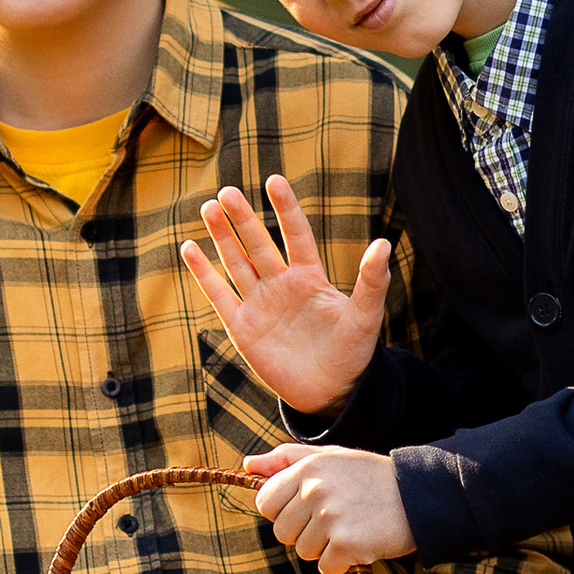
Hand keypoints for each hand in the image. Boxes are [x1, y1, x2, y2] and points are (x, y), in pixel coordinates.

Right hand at [181, 177, 388, 415]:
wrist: (329, 393)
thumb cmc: (352, 353)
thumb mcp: (365, 315)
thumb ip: (372, 280)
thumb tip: (384, 244)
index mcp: (310, 277)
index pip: (294, 234)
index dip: (285, 208)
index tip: (274, 181)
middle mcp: (281, 284)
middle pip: (258, 244)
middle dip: (243, 218)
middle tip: (227, 192)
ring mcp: (259, 304)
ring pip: (236, 263)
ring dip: (222, 237)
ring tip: (209, 208)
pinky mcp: (242, 328)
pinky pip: (219, 295)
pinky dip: (204, 273)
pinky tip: (189, 248)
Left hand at [245, 440, 415, 573]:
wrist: (418, 494)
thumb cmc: (369, 477)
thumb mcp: (330, 457)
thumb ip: (286, 459)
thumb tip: (247, 464)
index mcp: (307, 468)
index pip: (265, 502)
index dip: (283, 511)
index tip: (306, 509)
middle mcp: (315, 491)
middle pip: (282, 532)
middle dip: (304, 532)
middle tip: (334, 519)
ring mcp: (331, 518)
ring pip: (304, 552)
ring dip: (325, 548)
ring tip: (351, 528)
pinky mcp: (348, 544)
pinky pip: (326, 567)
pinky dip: (342, 562)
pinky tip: (361, 543)